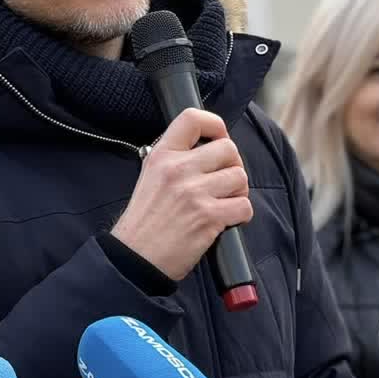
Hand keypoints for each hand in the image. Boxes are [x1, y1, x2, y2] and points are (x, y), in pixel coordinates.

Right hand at [112, 108, 251, 280]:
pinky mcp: (208, 217)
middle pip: (228, 148)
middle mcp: (178, 169)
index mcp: (162, 156)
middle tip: (224, 181)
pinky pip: (244, 206)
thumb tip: (209, 148)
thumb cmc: (144, 221)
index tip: (219, 138)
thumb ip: (176, 159)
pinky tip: (225, 220)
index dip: (215, 125)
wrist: (135, 258)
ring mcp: (194, 192)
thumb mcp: (150, 177)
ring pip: (240, 177)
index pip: (193, 119)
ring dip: (238, 191)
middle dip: (233, 165)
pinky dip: (240, 215)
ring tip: (223, 202)